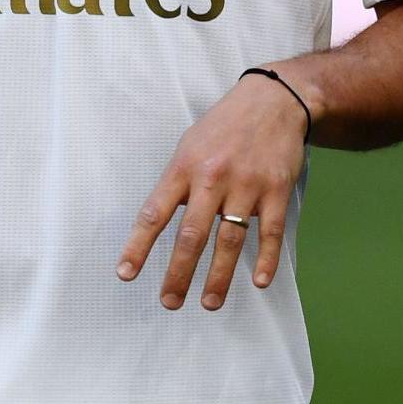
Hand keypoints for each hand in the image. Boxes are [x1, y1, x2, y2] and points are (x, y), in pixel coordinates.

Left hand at [116, 74, 309, 310]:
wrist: (273, 101)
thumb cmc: (223, 126)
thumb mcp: (189, 146)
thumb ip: (177, 183)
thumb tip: (158, 223)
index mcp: (184, 167)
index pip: (155, 213)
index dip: (138, 246)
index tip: (126, 274)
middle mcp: (213, 178)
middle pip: (192, 234)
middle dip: (179, 272)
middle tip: (169, 301)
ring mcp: (246, 185)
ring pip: (230, 239)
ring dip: (219, 276)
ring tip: (208, 302)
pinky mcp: (276, 190)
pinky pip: (271, 231)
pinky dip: (267, 259)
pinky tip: (260, 282)